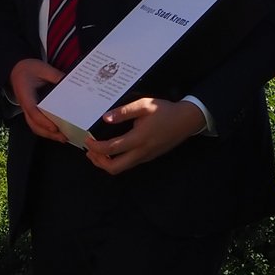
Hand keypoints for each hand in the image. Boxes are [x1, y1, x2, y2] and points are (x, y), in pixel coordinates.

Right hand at [9, 58, 67, 142]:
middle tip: (63, 137)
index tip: (54, 127)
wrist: (16, 69)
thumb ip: (55, 75)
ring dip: (47, 134)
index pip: (33, 111)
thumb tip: (69, 83)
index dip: (43, 121)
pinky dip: (46, 131)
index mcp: (25, 94)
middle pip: (33, 124)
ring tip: (62, 138)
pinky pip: (36, 124)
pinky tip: (57, 133)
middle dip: (48, 133)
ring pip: (34, 126)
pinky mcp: (31, 111)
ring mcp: (27, 109)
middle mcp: (24, 105)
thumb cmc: (27, 69)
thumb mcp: (41, 68)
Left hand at [83, 97, 205, 174]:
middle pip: (115, 168)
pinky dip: (117, 161)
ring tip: (97, 152)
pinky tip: (113, 150)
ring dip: (107, 163)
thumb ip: (124, 112)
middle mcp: (141, 152)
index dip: (95, 147)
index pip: (111, 149)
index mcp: (138, 139)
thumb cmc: (165, 111)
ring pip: (122, 168)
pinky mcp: (149, 157)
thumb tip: (105, 118)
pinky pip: (129, 164)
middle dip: (98, 162)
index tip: (87, 139)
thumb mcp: (144, 105)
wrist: (187, 120)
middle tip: (89, 151)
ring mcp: (146, 157)